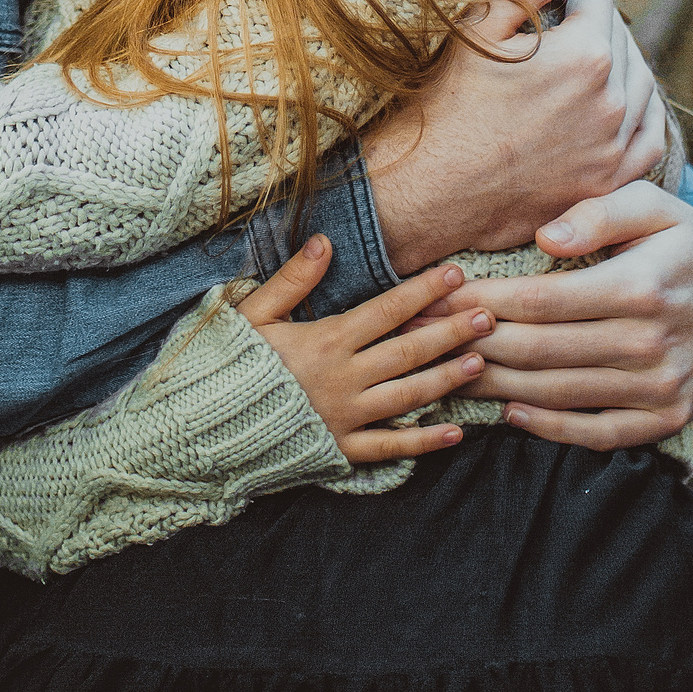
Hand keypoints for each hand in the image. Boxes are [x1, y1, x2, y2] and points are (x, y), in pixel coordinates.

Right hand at [236, 239, 492, 463]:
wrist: (203, 428)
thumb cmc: (226, 364)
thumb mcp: (252, 313)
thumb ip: (292, 279)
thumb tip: (325, 241)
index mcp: (325, 340)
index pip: (386, 311)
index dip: (423, 292)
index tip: (455, 275)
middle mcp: (344, 378)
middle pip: (408, 351)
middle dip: (451, 332)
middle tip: (489, 316)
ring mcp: (345, 417)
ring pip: (408, 397)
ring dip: (447, 380)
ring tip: (480, 363)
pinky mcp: (340, 450)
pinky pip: (389, 448)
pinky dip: (423, 441)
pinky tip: (454, 432)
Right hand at [363, 0, 669, 274]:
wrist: (428, 190)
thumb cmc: (445, 101)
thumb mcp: (482, 24)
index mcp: (585, 54)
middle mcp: (611, 102)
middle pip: (622, 39)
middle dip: (597, 23)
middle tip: (567, 21)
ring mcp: (615, 149)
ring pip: (643, 86)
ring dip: (621, 64)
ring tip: (587, 59)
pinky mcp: (610, 185)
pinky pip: (649, 138)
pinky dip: (642, 114)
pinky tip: (622, 105)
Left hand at [429, 186, 692, 448]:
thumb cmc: (682, 240)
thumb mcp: (652, 204)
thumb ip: (599, 213)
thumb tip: (545, 240)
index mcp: (640, 286)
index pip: (540, 301)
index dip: (482, 301)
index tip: (437, 295)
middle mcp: (649, 343)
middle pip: (539, 351)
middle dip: (471, 343)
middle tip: (421, 335)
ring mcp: (659, 388)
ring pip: (558, 394)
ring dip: (495, 386)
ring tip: (445, 372)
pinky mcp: (665, 418)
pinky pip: (597, 433)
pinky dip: (549, 428)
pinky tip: (509, 411)